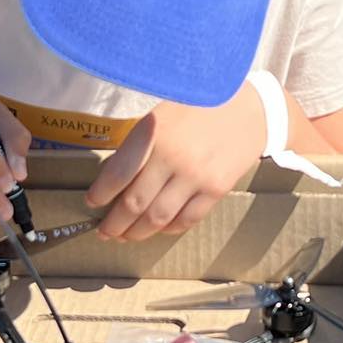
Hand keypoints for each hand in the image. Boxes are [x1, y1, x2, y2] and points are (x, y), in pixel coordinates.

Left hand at [86, 88, 268, 241]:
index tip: (92, 203)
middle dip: (115, 223)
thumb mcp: (162, 114)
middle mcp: (173, 158)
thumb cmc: (199, 106)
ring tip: (125, 236)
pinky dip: (168, 229)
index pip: (117, 175)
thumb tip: (114, 180)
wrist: (250, 108)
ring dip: (137, 233)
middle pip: (134, 203)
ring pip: (158, 218)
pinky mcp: (216, 190)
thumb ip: (139, 145)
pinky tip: (158, 229)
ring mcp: (197, 177)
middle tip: (104, 231)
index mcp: (153, 134)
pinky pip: (186, 219)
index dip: (100, 195)